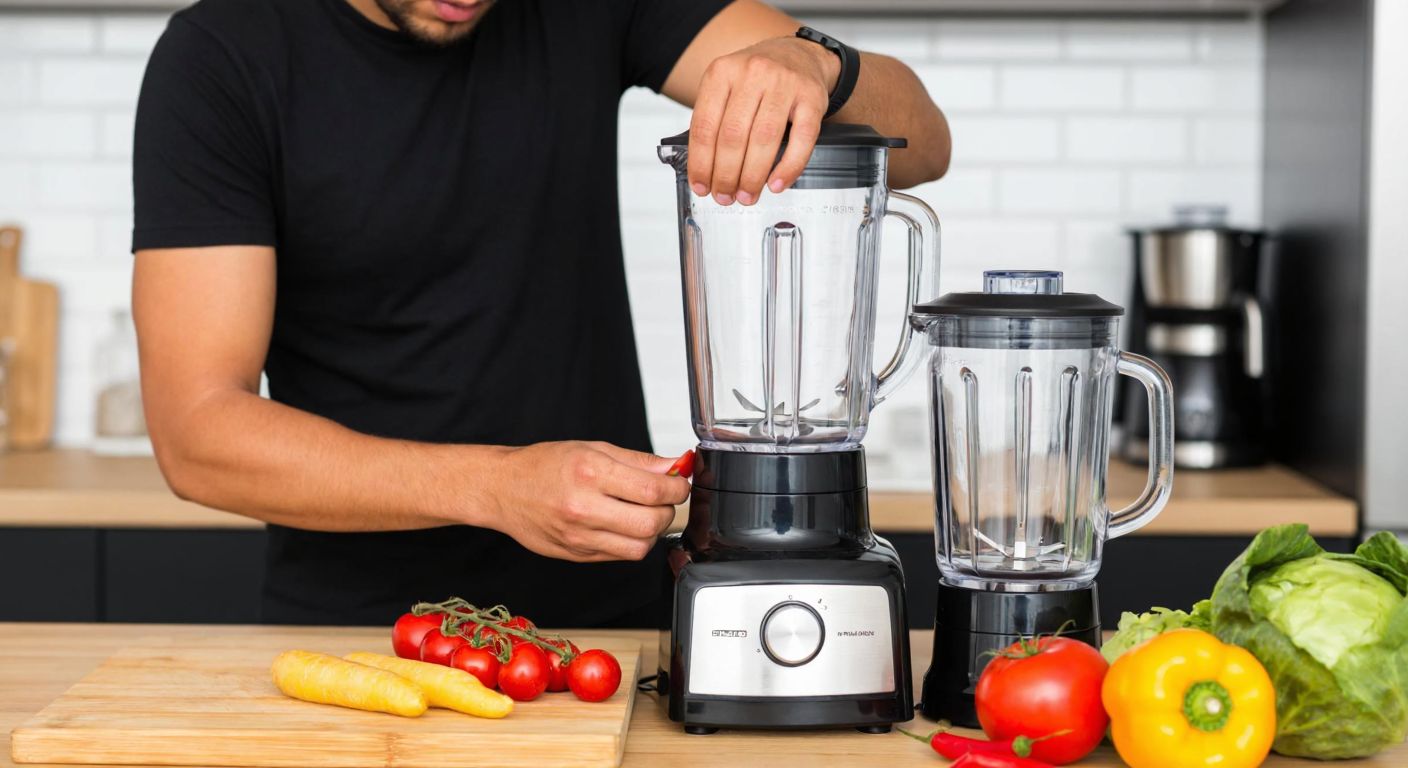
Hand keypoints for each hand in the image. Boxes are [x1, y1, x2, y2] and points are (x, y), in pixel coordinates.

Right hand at [486, 441, 690, 561]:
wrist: (503, 490)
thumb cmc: (543, 466)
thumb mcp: (592, 449)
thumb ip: (637, 461)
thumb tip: (673, 467)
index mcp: (590, 473)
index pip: (654, 490)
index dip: (678, 488)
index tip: (679, 482)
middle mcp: (584, 507)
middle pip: (652, 523)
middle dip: (669, 510)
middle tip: (664, 498)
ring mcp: (580, 536)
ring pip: (640, 547)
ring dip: (653, 531)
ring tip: (644, 513)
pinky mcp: (578, 555)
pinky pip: (621, 556)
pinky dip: (632, 542)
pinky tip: (624, 525)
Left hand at [687, 36, 839, 205]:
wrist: (799, 55)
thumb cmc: (757, 81)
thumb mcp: (728, 88)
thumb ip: (714, 121)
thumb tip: (706, 174)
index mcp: (722, 72)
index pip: (704, 126)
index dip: (701, 163)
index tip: (702, 187)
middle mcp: (752, 73)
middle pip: (733, 136)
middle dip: (726, 175)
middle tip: (726, 197)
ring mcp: (784, 84)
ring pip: (764, 139)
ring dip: (753, 176)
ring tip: (747, 196)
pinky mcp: (812, 97)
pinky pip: (801, 140)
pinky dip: (788, 167)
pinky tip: (776, 184)